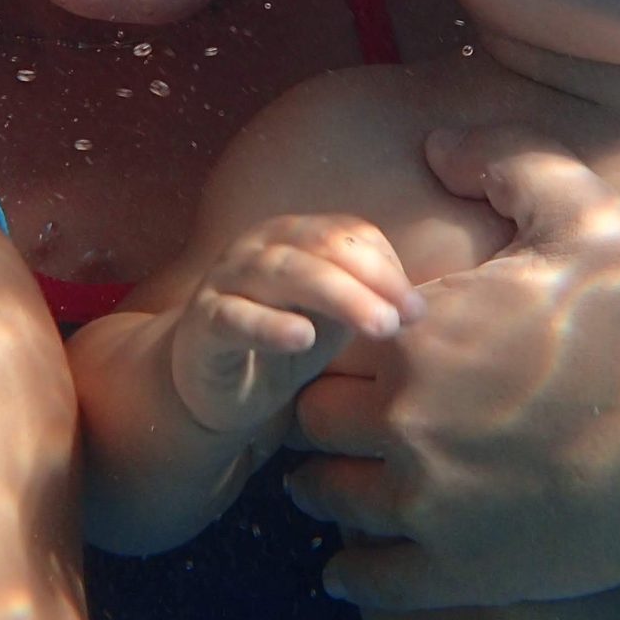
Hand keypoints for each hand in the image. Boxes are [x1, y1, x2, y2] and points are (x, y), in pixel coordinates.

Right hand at [170, 214, 419, 434]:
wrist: (211, 385)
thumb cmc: (279, 341)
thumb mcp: (329, 318)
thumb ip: (365, 299)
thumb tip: (414, 305)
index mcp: (293, 236)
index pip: (347, 233)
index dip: (387, 267)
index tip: (416, 311)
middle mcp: (258, 247)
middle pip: (321, 246)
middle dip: (370, 280)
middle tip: (403, 319)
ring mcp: (226, 280)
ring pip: (283, 273)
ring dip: (338, 296)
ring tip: (377, 326)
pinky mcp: (203, 322)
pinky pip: (235, 317)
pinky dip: (270, 325)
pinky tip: (303, 338)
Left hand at [287, 125, 619, 609]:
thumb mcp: (591, 217)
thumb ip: (508, 160)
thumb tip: (435, 144)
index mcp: (421, 335)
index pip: (327, 336)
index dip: (335, 338)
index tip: (355, 347)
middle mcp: (406, 421)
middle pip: (311, 418)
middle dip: (322, 411)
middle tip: (336, 414)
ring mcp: (430, 503)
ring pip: (327, 495)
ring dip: (324, 487)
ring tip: (332, 482)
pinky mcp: (460, 569)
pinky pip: (370, 577)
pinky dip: (352, 571)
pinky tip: (349, 564)